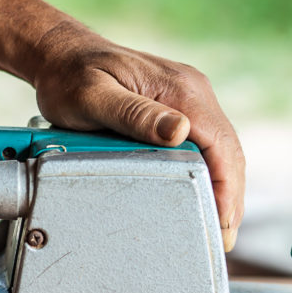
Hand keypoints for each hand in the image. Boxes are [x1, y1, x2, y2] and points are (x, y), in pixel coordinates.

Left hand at [30, 25, 245, 250]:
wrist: (61, 54)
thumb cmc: (70, 77)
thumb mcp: (94, 96)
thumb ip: (135, 114)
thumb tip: (180, 131)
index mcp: (180, 90)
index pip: (221, 144)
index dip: (227, 187)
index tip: (223, 222)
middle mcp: (192, 91)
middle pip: (228, 151)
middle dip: (230, 197)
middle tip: (222, 238)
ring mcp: (188, 98)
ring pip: (221, 150)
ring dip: (224, 188)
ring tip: (218, 227)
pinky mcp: (178, 107)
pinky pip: (206, 144)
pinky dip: (211, 174)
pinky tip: (205, 197)